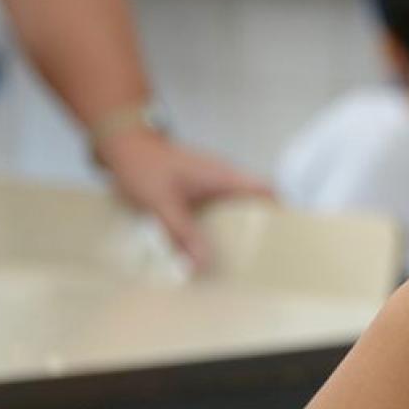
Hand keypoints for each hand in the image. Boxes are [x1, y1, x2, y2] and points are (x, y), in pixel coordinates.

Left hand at [96, 129, 270, 268]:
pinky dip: (217, 223)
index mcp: (225, 176)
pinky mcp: (200, 186)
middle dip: (259, 227)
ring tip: (239, 254)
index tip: (286, 236)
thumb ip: (183, 234)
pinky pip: (218, 207)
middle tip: (261, 255)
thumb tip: (202, 265)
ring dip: (237, 226)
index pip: (266, 190)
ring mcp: (212, 180)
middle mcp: (224, 177)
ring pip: (236, 205)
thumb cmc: (144, 165)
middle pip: (255, 202)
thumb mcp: (163, 203)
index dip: (281, 211)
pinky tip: (209, 242)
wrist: (122, 143)